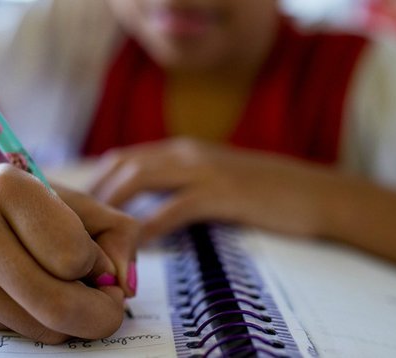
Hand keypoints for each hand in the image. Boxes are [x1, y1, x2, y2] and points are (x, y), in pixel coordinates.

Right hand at [0, 164, 138, 343]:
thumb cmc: (24, 203)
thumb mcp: (76, 200)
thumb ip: (117, 233)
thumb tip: (124, 286)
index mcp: (9, 190)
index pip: (72, 255)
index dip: (96, 264)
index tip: (95, 258)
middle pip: (56, 304)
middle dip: (100, 313)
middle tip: (110, 302)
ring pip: (43, 328)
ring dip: (74, 320)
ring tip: (71, 289)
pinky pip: (24, 333)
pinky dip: (48, 323)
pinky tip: (40, 293)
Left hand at [90, 138, 335, 239]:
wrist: (314, 192)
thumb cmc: (262, 191)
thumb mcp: (215, 178)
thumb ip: (181, 184)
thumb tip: (147, 204)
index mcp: (183, 149)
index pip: (126, 157)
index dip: (99, 180)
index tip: (84, 206)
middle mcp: (187, 153)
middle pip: (125, 165)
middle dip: (97, 193)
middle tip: (80, 224)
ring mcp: (204, 170)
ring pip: (141, 179)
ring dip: (115, 206)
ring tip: (99, 233)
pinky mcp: (221, 193)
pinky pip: (174, 207)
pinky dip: (151, 225)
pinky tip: (139, 243)